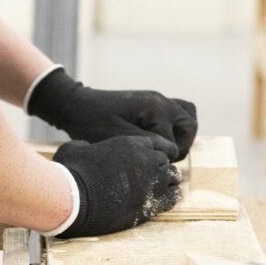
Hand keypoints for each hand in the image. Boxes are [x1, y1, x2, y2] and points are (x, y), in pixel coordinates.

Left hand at [28, 68, 197, 159]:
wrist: (76, 105)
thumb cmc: (92, 122)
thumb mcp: (118, 138)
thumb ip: (148, 144)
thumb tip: (171, 152)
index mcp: (154, 108)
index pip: (174, 141)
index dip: (164, 157)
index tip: (148, 164)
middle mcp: (161, 101)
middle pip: (189, 125)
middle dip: (181, 145)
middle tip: (163, 157)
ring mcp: (158, 99)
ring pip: (188, 115)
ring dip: (182, 134)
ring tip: (167, 147)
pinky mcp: (152, 102)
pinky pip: (177, 111)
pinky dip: (176, 125)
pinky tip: (161, 137)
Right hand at [51, 135, 181, 237]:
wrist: (74, 200)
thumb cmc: (71, 173)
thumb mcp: (74, 149)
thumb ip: (84, 146)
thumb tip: (83, 147)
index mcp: (130, 144)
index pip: (156, 144)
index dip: (153, 153)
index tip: (147, 162)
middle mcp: (146, 160)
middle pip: (165, 160)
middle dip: (160, 168)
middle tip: (151, 178)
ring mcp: (151, 182)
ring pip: (173, 178)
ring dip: (167, 183)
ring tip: (156, 190)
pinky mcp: (151, 203)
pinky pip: (173, 197)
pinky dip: (169, 198)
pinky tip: (159, 202)